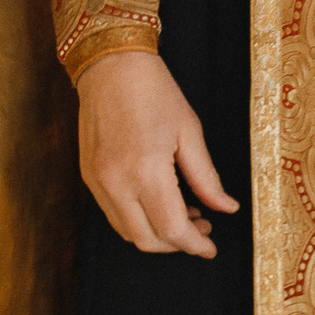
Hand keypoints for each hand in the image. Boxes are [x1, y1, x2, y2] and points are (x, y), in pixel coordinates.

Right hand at [75, 51, 237, 256]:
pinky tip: (161, 201)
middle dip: (177, 243)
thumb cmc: (155, 92)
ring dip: (157, 233)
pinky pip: (113, 214)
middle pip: (146, 239)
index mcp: (145, 172)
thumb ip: (207, 177)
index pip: (171, 229)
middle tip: (204, 229)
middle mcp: (115, 184)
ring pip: (127, 231)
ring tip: (187, 213)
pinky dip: (138, 218)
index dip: (194, 244)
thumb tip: (227, 208)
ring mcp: (97, 182)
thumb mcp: (190, 133)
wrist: (112, 67)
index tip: (211, 248)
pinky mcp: (88, 177)